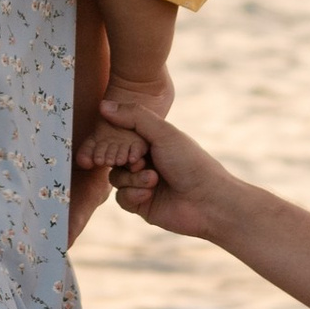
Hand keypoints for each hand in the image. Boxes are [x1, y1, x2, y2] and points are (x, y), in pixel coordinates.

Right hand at [104, 99, 241, 239]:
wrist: (206, 201)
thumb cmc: (189, 162)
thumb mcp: (163, 133)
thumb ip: (134, 116)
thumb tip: (103, 104)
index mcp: (152, 141)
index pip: (122, 135)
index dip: (119, 140)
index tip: (131, 144)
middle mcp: (146, 161)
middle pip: (115, 158)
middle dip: (125, 162)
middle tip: (140, 162)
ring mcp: (142, 182)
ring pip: (116, 178)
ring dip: (132, 179)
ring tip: (153, 180)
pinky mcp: (141, 204)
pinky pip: (121, 198)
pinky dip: (133, 194)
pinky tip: (149, 193)